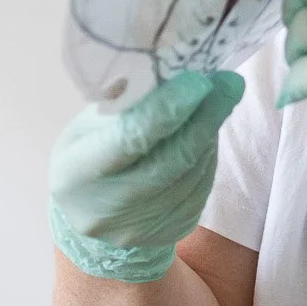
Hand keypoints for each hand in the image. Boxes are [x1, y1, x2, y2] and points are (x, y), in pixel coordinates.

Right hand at [48, 70, 244, 281]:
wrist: (88, 216)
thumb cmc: (89, 153)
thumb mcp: (89, 125)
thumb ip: (126, 104)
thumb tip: (177, 72)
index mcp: (76, 172)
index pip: (130, 138)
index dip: (168, 109)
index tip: (199, 80)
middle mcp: (105, 208)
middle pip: (172, 160)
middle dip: (206, 117)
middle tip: (229, 84)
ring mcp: (139, 228)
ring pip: (193, 173)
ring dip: (209, 134)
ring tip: (214, 104)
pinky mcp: (168, 233)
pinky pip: (201, 189)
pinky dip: (208, 157)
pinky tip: (203, 137)